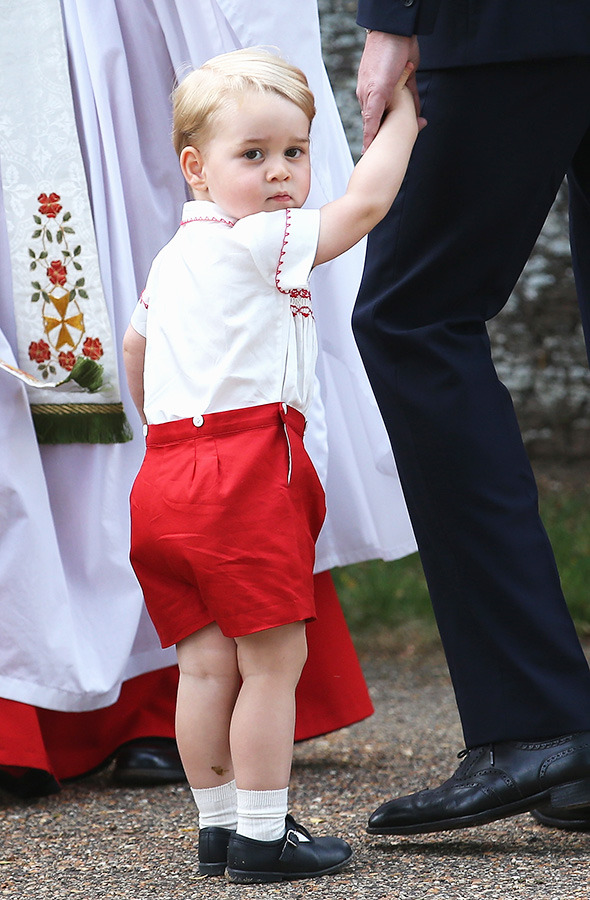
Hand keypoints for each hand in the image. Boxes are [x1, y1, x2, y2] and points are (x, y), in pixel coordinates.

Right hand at [356, 31, 422, 151]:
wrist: (396, 32)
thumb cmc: (382, 60)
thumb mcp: (377, 92)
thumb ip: (372, 116)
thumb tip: (368, 138)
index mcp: (369, 98)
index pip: (371, 126)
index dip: (373, 141)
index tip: (372, 157)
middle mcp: (379, 94)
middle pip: (386, 119)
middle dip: (391, 133)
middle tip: (398, 150)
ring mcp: (393, 87)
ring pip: (400, 109)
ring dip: (406, 120)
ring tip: (412, 135)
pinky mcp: (406, 78)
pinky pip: (411, 96)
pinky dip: (415, 105)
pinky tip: (420, 116)